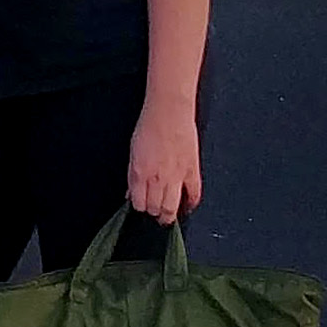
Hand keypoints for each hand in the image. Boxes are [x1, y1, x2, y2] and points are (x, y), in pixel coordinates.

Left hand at [127, 99, 201, 222]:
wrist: (169, 111)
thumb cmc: (149, 127)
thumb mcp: (133, 152)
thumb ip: (133, 175)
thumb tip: (132, 192)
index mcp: (138, 173)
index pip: (139, 204)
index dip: (140, 207)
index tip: (142, 206)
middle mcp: (156, 178)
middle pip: (155, 208)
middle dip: (153, 213)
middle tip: (155, 213)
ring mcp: (176, 176)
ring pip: (172, 207)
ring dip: (169, 214)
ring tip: (167, 215)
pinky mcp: (192, 171)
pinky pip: (194, 195)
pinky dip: (190, 204)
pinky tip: (187, 207)